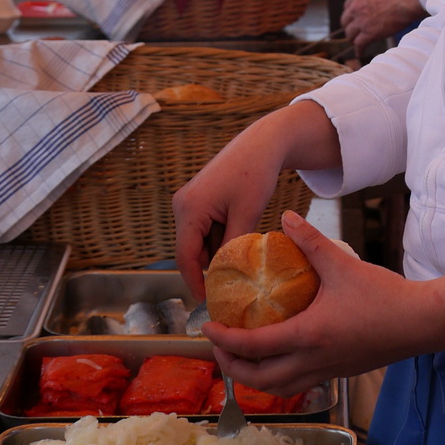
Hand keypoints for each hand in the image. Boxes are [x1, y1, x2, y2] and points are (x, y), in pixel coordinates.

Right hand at [172, 100, 339, 297]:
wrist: (261, 143)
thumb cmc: (255, 174)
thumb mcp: (247, 214)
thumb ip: (234, 246)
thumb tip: (229, 275)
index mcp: (189, 209)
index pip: (185, 257)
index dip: (194, 282)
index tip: (207, 300)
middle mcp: (182, 206)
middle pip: (191, 250)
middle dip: (210, 265)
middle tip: (232, 283)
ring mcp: (189, 202)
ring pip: (199, 241)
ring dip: (218, 250)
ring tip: (241, 256)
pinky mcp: (199, 199)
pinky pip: (205, 228)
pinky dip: (220, 236)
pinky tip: (239, 236)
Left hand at [204, 210, 439, 394]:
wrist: (421, 323)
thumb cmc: (384, 295)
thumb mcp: (342, 264)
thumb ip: (310, 241)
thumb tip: (285, 218)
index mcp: (309, 335)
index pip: (254, 346)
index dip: (225, 340)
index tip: (206, 327)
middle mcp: (313, 361)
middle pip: (258, 379)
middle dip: (231, 366)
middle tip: (218, 346)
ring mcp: (326, 371)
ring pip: (278, 387)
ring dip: (252, 377)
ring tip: (241, 356)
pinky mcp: (338, 373)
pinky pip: (297, 384)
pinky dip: (276, 377)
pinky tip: (277, 356)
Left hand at [341, 0, 422, 52]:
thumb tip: (376, 4)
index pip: (347, 6)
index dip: (351, 15)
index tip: (354, 20)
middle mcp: (356, 6)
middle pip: (345, 21)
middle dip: (349, 27)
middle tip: (353, 32)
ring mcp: (361, 20)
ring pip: (350, 34)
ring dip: (353, 39)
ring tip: (356, 44)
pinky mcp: (368, 33)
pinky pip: (359, 44)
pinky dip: (359, 50)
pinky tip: (360, 53)